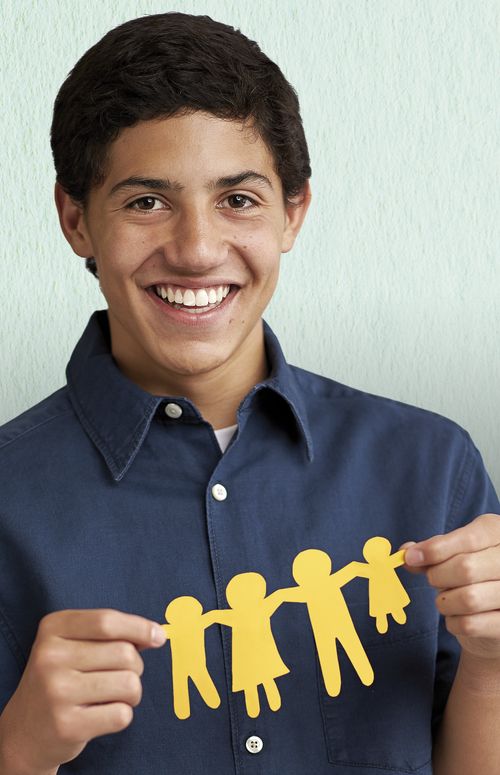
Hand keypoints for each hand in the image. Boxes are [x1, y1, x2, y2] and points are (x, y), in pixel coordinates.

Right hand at [0, 609, 166, 773]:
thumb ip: (112, 634)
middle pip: (124, 652)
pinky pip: (122, 714)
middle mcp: (50, 656)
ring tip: (112, 696)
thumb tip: (157, 635)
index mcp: (53, 628)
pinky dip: (122, 715)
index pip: (107, 621)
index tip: (159, 636)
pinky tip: (101, 715)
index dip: (140, 628)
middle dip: (135, 666)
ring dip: (132, 692)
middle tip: (118, 676)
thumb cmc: (62, 679)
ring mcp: (56, 691)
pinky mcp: (67, 725)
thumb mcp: (74, 644)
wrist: (25, 731)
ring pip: (129, 683)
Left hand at [404, 514, 499, 661]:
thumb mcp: (453, 553)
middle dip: (438, 576)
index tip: (411, 557)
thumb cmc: (472, 574)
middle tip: (433, 579)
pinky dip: (453, 622)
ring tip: (446, 598)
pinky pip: (470, 624)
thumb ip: (432, 551)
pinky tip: (458, 616)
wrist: (495, 611)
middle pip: (466, 568)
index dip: (436, 549)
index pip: (469, 539)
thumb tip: (407, 553)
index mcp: (498, 533)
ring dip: (445, 601)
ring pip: (468, 599)